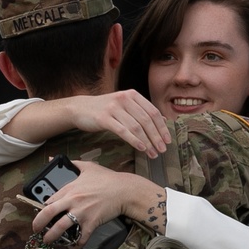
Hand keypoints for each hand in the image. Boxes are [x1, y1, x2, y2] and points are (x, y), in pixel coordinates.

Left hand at [32, 161, 159, 245]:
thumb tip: (53, 158)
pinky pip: (81, 237)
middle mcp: (72, 200)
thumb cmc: (108, 178)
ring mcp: (82, 213)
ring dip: (52, 237)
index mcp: (70, 188)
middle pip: (48, 213)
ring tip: (49, 241)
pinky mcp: (92, 223)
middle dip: (38, 224)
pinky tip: (73, 247)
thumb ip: (70, 163)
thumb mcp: (88, 167)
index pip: (49, 200)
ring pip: (61, 228)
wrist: (125, 190)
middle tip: (36, 230)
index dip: (42, 210)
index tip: (41, 215)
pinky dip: (76, 245)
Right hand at [52, 91, 170, 157]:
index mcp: (132, 95)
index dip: (162, 127)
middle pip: (146, 120)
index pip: (153, 112)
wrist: (80, 108)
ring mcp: (114, 107)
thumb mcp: (125, 105)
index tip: (168, 140)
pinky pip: (123, 131)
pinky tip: (141, 148)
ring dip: (147, 142)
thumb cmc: (105, 109)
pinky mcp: (104, 118)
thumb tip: (163, 120)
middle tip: (162, 150)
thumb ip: (142, 111)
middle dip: (156, 137)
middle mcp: (124, 99)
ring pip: (136, 127)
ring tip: (153, 153)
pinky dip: (134, 140)